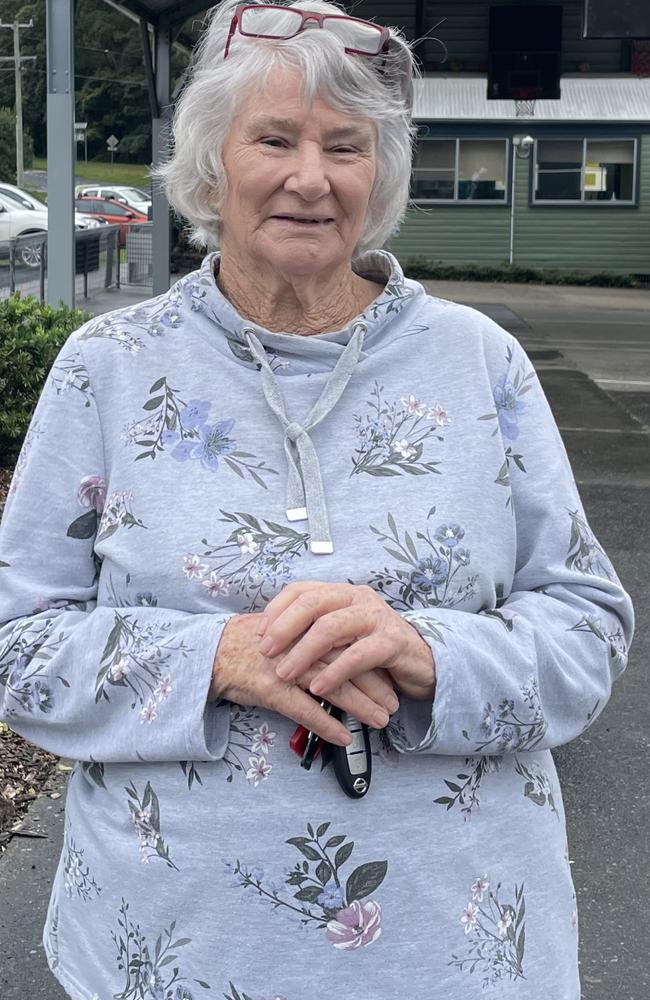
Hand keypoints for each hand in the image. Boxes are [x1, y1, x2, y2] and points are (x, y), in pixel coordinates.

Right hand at [209, 613, 400, 745]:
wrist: (212, 653)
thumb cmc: (251, 644)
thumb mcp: (285, 631)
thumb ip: (314, 637)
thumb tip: (345, 652)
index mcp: (306, 626)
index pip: (348, 641)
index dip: (371, 660)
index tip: (390, 675)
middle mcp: (299, 644)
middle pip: (347, 663)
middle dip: (374, 685)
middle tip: (393, 703)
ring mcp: (285, 667)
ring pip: (332, 687)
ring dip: (360, 707)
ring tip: (379, 721)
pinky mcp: (271, 689)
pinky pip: (305, 710)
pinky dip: (326, 724)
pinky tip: (343, 737)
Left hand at [258, 581, 435, 701]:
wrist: (423, 662)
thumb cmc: (374, 649)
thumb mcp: (342, 635)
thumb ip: (315, 631)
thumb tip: (270, 640)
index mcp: (342, 593)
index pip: (301, 590)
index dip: (276, 609)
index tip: (257, 632)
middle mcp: (358, 598)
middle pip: (312, 603)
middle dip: (283, 628)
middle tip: (265, 652)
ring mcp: (377, 617)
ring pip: (331, 627)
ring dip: (303, 652)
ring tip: (284, 674)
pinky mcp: (393, 641)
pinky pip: (357, 655)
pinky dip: (334, 673)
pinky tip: (318, 688)